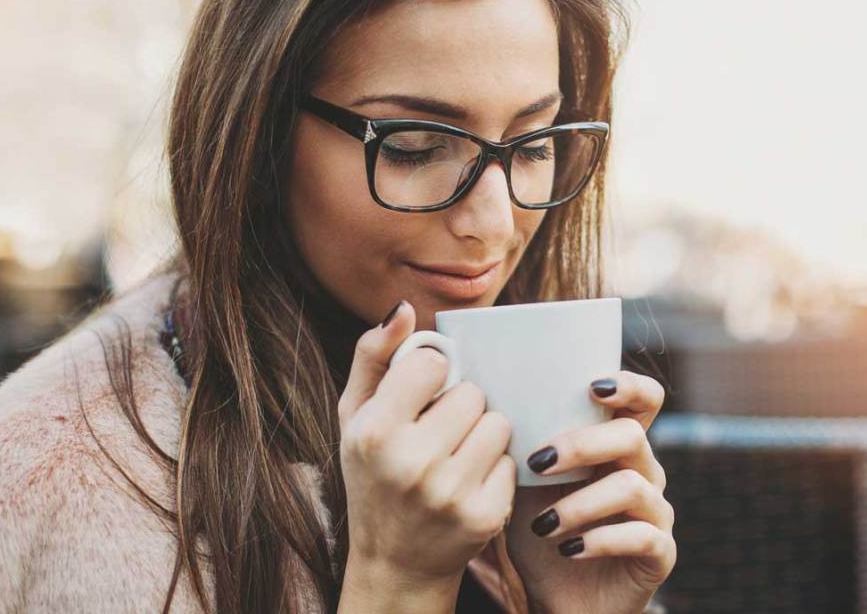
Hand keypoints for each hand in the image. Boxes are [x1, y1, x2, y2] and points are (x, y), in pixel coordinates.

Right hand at [337, 301, 515, 611]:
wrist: (393, 560)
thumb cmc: (372, 474)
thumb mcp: (354, 416)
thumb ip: (374, 356)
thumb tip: (404, 307)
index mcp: (375, 431)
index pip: (432, 364)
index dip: (431, 376)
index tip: (421, 396)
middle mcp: (411, 463)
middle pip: (471, 394)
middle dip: (460, 407)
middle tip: (439, 432)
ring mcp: (450, 493)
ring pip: (498, 423)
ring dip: (483, 433)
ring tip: (456, 454)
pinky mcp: (484, 516)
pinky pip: (512, 461)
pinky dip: (496, 468)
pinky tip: (470, 482)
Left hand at [506, 371, 674, 613]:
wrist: (556, 598)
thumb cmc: (543, 534)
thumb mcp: (527, 487)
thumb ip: (527, 449)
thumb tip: (493, 406)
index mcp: (618, 448)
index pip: (644, 401)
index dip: (628, 385)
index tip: (591, 387)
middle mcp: (645, 473)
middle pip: (631, 435)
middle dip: (581, 444)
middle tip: (538, 463)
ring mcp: (656, 513)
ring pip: (631, 486)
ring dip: (580, 503)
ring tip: (544, 525)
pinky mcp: (660, 554)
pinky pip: (642, 536)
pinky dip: (600, 540)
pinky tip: (569, 549)